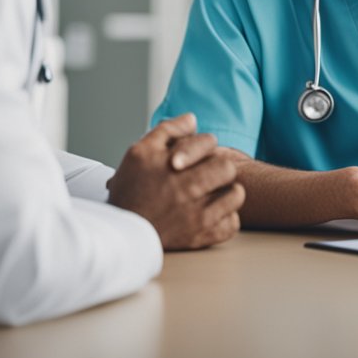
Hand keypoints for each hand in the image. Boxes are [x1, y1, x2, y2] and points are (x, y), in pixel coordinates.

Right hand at [107, 113, 244, 250]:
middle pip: (227, 167)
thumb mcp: (139, 152)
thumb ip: (167, 130)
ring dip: (228, 191)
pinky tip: (215, 213)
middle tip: (209, 173)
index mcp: (174, 166)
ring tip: (214, 192)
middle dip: (220, 166)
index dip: (203, 146)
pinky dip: (227, 218)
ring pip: (236, 195)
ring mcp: (198, 217)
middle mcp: (188, 190)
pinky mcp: (201, 238)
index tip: (193, 157)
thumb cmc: (130, 189)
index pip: (209, 143)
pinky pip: (232, 224)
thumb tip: (192, 119)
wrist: (121, 232)